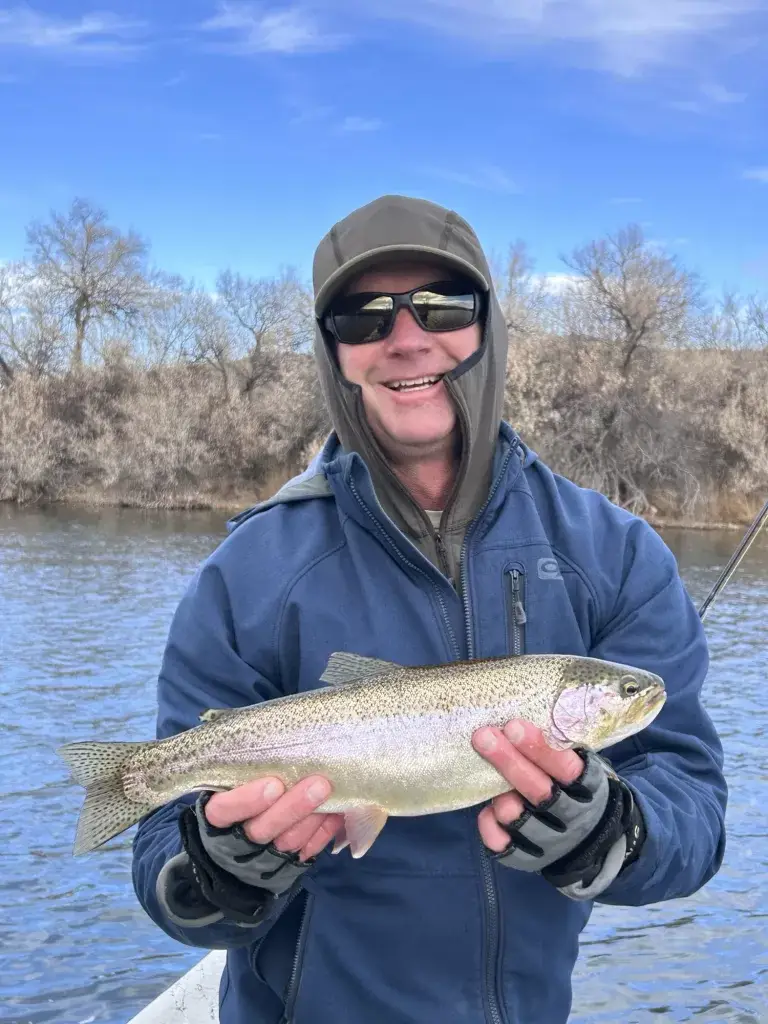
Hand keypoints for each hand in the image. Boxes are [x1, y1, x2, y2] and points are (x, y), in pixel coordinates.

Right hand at [204, 775, 342, 861]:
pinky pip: (306, 852)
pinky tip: (337, 813)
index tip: (273, 784)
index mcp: (218, 813)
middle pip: (262, 829)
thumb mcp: (234, 776)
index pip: (224, 810)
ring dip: (313, 818)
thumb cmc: (241, 792)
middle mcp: (238, 837)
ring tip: (332, 793)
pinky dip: (323, 833)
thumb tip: (280, 729)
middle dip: (293, 807)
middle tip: (319, 784)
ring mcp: (263, 855)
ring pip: (287, 842)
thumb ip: (250, 762)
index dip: (248, 800)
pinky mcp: (286, 864)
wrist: (241, 840)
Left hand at [472, 720, 584, 851]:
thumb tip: (515, 722)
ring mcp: (552, 841)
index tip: (513, 726)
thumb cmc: (574, 785)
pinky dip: (491, 827)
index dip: (539, 748)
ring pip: (522, 820)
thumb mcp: (580, 763)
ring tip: (486, 777)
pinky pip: (504, 846)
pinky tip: (487, 810)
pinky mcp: (529, 859)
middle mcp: (573, 817)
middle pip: (540, 792)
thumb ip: (556, 746)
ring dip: (502, 798)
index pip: (567, 768)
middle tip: (483, 737)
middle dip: (509, 763)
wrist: (590, 836)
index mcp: (588, 787)